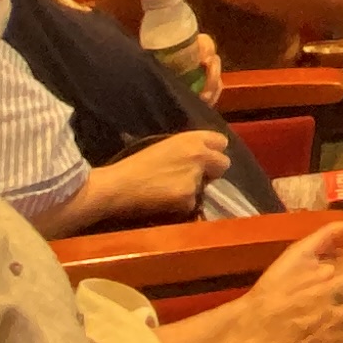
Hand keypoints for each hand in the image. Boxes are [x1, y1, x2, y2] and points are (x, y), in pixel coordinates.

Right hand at [67, 130, 233, 229]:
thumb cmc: (134, 163)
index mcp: (191, 138)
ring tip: (172, 190)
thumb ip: (187, 148)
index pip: (221, 141)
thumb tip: (202, 157)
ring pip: (207, 186)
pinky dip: (183, 204)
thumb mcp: (165, 146)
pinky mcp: (188, 198)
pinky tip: (167, 202)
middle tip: (195, 176)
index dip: (213, 151)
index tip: (205, 158)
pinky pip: (193, 203)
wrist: (117, 185)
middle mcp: (199, 155)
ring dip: (195, 189)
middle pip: (224, 163)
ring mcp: (195, 178)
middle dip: (212, 170)